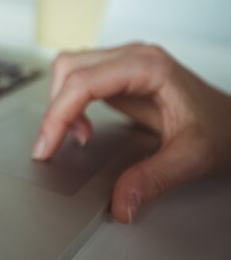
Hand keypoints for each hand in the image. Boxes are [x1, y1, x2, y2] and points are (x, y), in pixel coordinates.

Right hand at [33, 43, 230, 222]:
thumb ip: (154, 179)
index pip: (84, 82)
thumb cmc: (223, 128)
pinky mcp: (118, 75)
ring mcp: (124, 63)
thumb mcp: (193, 156)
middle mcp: (132, 57)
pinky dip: (70, 103)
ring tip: (76, 136)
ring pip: (69, 69)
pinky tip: (83, 127)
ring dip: (60, 104)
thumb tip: (120, 202)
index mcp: (148, 67)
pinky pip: (79, 79)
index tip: (46, 147)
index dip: (57, 115)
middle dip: (54, 109)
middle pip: (69, 68)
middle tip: (53, 147)